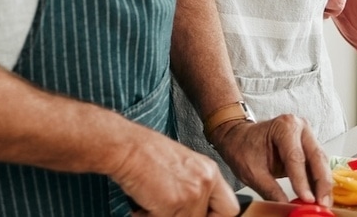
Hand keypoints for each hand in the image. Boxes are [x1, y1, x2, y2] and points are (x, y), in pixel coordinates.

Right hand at [110, 131, 239, 216]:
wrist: (127, 147)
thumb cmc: (146, 152)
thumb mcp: (182, 165)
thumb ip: (193, 187)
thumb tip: (194, 210)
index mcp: (209, 171)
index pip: (229, 208)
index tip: (201, 216)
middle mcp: (205, 182)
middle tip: (169, 212)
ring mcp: (192, 194)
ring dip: (163, 216)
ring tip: (150, 206)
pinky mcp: (174, 203)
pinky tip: (142, 207)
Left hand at [209, 116, 333, 206]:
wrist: (239, 137)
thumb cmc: (243, 147)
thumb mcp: (252, 171)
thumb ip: (270, 190)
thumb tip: (286, 206)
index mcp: (284, 127)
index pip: (296, 157)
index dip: (302, 181)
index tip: (307, 199)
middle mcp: (300, 127)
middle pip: (316, 157)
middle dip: (321, 183)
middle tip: (322, 204)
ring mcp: (307, 136)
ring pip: (321, 162)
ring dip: (324, 184)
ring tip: (324, 203)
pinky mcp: (309, 147)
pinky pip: (318, 165)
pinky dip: (320, 182)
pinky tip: (320, 196)